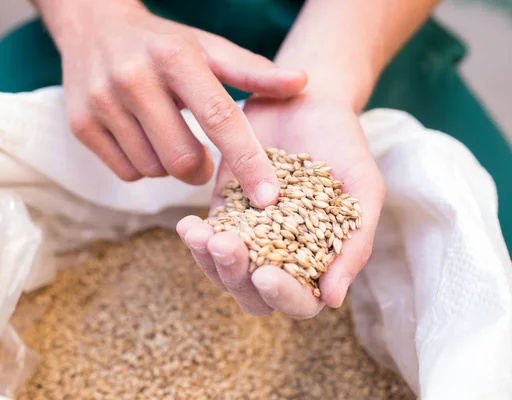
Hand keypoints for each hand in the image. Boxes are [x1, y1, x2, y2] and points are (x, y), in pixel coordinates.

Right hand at [37, 0, 306, 207]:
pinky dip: (143, 167)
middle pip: (183, 159)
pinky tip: (142, 139)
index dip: (248, 161)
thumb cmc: (162, 43)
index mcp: (176, 57)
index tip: (270, 197)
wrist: (93, 27)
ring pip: (154, 170)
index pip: (220, 118)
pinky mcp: (80, 125)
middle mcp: (134, 78)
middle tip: (202, 157)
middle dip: (201, 170)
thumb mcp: (207, 47)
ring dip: (170, 166)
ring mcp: (102, 103)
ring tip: (167, 137)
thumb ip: (253, 70)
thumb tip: (301, 83)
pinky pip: (127, 173)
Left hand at [177, 96, 384, 317]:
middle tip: (226, 246)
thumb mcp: (363, 191)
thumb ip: (354, 244)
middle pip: (252, 293)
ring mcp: (248, 235)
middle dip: (235, 276)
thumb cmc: (345, 146)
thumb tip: (332, 301)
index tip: (266, 275)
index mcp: (316, 261)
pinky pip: (206, 236)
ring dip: (209, 259)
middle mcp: (279, 256)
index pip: (300, 301)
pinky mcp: (224, 211)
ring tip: (200, 234)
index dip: (284, 297)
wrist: (308, 101)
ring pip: (222, 269)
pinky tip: (190, 226)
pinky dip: (196, 237)